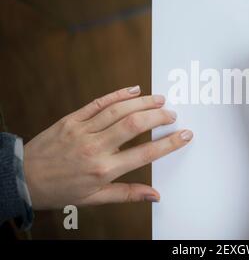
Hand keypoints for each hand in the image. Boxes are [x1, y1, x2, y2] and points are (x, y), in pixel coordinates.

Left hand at [23, 86, 192, 209]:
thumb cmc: (60, 190)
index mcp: (104, 170)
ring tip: (160, 99)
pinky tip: (134, 90)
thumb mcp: (94, 199)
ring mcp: (83, 130)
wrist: (23, 178)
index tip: (185, 134)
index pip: (145, 153)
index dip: (169, 143)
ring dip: (143, 102)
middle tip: (172, 114)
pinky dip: (118, 94)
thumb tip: (155, 196)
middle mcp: (96, 147)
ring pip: (119, 110)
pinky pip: (99, 103)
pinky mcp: (72, 119)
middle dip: (159, 117)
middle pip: (135, 125)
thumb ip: (127, 194)